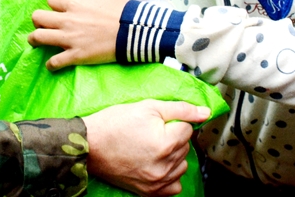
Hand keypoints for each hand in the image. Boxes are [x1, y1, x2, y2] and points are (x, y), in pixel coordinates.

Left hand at [29, 0, 126, 69]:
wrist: (133, 31)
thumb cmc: (122, 10)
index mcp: (74, 4)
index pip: (51, 0)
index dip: (52, 4)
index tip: (57, 9)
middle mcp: (67, 20)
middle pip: (38, 17)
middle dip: (37, 20)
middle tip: (41, 24)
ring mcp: (70, 39)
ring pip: (40, 37)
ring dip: (35, 40)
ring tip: (36, 42)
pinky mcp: (76, 55)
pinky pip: (55, 62)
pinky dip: (51, 64)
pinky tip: (51, 65)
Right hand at [84, 99, 209, 196]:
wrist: (89, 145)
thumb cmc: (114, 123)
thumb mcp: (148, 106)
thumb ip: (180, 108)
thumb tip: (205, 112)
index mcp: (166, 142)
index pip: (187, 128)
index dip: (172, 121)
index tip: (156, 121)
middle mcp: (165, 165)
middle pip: (185, 146)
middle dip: (173, 136)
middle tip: (151, 132)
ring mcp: (158, 181)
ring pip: (182, 164)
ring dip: (172, 155)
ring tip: (152, 147)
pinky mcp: (150, 192)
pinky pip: (174, 185)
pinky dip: (170, 174)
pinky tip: (156, 164)